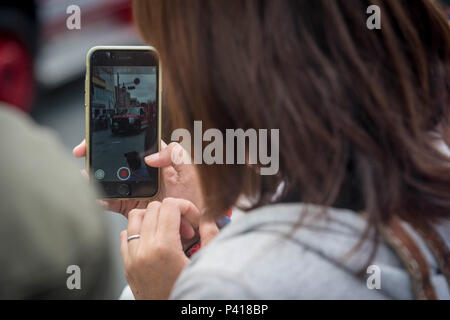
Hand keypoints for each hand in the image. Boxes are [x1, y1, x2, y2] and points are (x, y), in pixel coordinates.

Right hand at [72, 139, 203, 217]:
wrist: (201, 223)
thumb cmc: (201, 194)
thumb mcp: (192, 169)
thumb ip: (175, 155)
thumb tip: (150, 157)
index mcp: (157, 159)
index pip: (131, 143)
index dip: (111, 139)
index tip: (95, 140)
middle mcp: (144, 173)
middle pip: (116, 162)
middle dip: (98, 159)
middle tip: (85, 158)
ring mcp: (137, 190)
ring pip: (111, 182)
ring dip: (97, 179)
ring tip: (87, 177)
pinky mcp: (133, 207)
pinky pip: (114, 202)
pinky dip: (103, 200)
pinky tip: (98, 197)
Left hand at [120, 198, 218, 299]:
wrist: (168, 313)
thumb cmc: (185, 294)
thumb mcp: (204, 264)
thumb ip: (210, 235)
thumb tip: (209, 217)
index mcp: (164, 248)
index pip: (170, 205)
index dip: (186, 207)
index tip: (193, 219)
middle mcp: (143, 250)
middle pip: (154, 208)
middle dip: (173, 214)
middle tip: (185, 231)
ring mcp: (132, 257)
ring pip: (135, 217)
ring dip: (153, 218)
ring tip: (167, 232)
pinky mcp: (126, 265)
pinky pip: (125, 235)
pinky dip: (138, 232)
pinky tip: (153, 242)